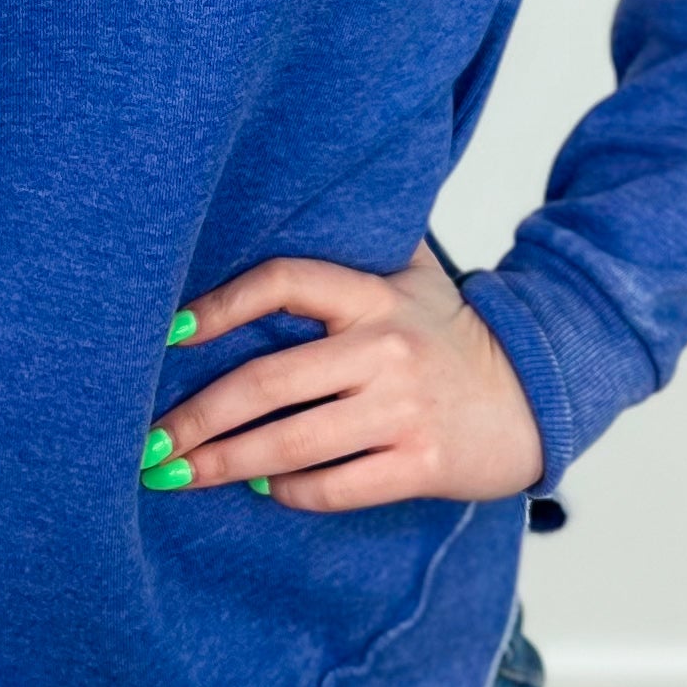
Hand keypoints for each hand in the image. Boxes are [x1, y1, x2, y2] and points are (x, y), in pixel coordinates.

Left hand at [154, 243, 543, 510]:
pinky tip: (262, 490)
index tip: (169, 333)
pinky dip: (289, 492)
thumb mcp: (414, 276)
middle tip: (149, 441)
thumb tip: (293, 193)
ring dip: (225, 463)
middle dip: (198, 416)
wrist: (537, 394)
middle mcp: (384, 348)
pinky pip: (334, 486)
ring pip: (290, 442)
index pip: (282, 282)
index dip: (220, 304)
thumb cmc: (453, 336)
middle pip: (267, 381)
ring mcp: (402, 409)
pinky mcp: (419, 464)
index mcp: (373, 295)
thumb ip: (360, 242)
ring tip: (178, 474)